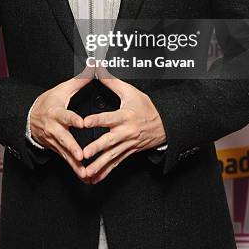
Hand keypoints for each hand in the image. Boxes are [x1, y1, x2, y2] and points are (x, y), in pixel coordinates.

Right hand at [29, 65, 93, 181]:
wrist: (30, 117)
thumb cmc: (49, 102)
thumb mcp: (62, 89)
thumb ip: (79, 80)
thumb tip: (92, 67)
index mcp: (56, 112)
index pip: (65, 115)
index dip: (73, 119)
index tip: (82, 123)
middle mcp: (54, 129)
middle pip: (63, 139)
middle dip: (72, 148)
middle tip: (82, 156)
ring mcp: (54, 141)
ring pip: (65, 154)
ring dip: (74, 164)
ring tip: (85, 172)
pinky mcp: (56, 149)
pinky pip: (66, 160)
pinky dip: (74, 169)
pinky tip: (84, 176)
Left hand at [82, 66, 166, 183]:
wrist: (164, 124)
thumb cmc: (146, 106)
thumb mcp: (130, 92)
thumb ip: (112, 82)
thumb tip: (99, 69)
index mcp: (125, 116)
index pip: (109, 118)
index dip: (97, 120)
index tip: (85, 122)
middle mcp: (125, 132)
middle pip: (109, 141)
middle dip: (96, 148)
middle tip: (83, 154)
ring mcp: (127, 144)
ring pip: (111, 157)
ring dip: (98, 165)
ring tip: (85, 172)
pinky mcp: (128, 153)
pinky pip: (115, 164)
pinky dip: (105, 172)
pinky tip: (94, 179)